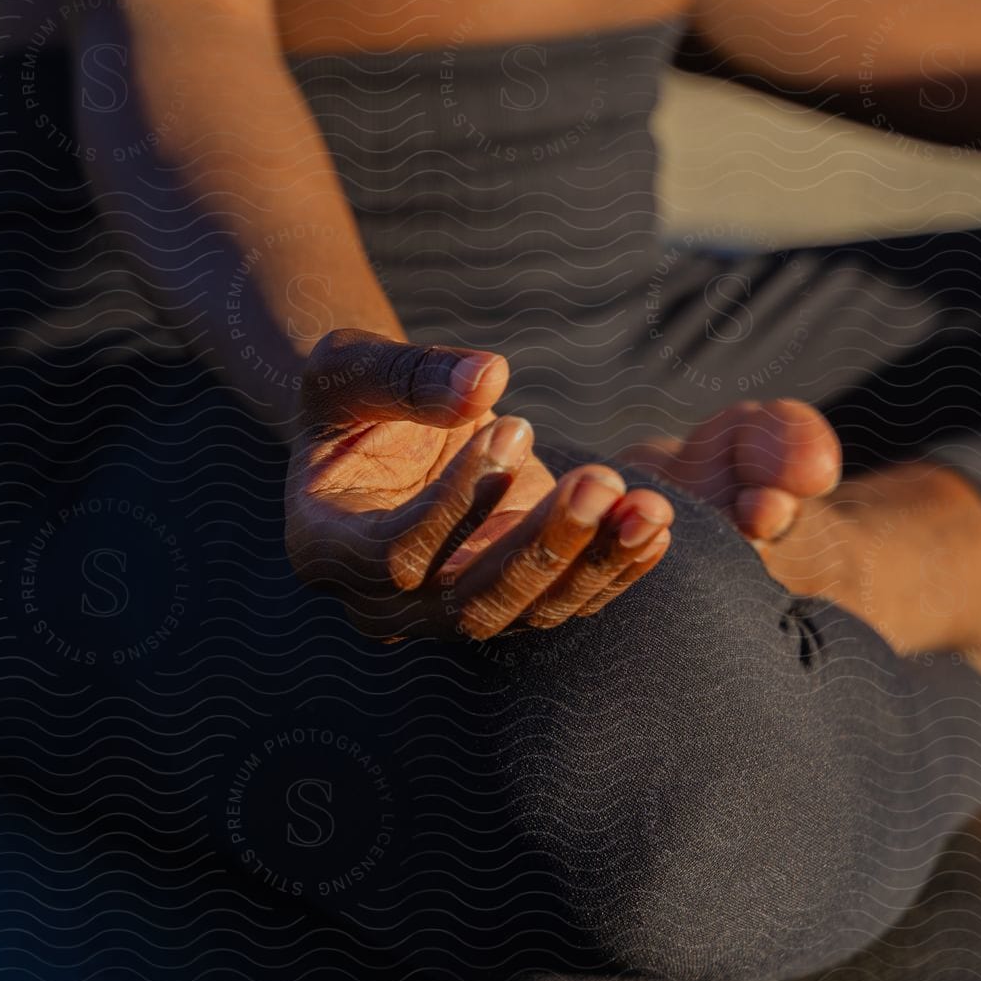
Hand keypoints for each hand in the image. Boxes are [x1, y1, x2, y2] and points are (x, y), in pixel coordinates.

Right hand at [285, 329, 673, 639]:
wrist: (385, 428)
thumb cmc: (354, 396)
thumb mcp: (351, 367)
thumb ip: (406, 375)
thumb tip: (487, 379)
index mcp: (327, 549)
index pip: (395, 555)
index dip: (457, 504)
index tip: (512, 426)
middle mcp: (386, 601)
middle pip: (468, 603)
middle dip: (539, 548)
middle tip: (596, 481)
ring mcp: (451, 607)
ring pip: (526, 614)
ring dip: (591, 563)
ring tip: (647, 508)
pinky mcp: (508, 597)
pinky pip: (564, 602)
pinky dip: (614, 569)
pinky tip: (654, 523)